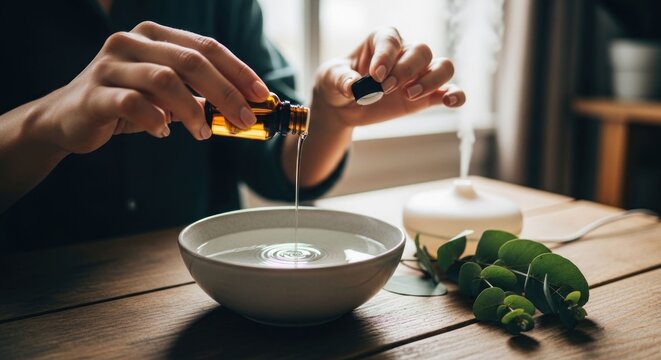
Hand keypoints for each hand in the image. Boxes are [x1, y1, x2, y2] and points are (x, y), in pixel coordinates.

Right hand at [41, 21, 269, 153]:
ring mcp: (111, 65)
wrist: (67, 118)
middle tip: (245, 120)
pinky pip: (132, 103)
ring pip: (165, 80)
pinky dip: (155, 119)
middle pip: (191, 61)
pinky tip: (163, 131)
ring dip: (193, 110)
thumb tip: (242, 108)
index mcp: (155, 35)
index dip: (238, 71)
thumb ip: (197, 94)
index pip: (206, 47)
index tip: (261, 94)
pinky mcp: (94, 93)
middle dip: (225, 92)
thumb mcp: (166, 94)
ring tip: (204, 133)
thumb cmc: (125, 103)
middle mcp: (132, 41)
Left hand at [312, 27, 464, 127]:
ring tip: (410, 95)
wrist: (342, 106)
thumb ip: (341, 79)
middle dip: (406, 70)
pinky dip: (455, 95)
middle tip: (385, 88)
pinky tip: (451, 101)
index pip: (391, 40)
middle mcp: (404, 53)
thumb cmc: (337, 82)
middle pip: (421, 51)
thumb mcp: (330, 78)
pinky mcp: (425, 96)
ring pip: (442, 66)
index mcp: (381, 40)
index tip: (375, 75)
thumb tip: (354, 86)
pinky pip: (449, 91)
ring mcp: (417, 75)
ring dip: (431, 80)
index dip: (386, 56)